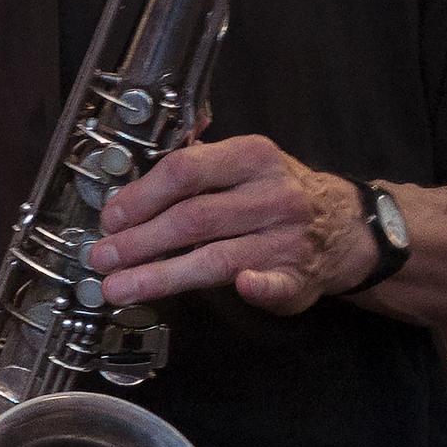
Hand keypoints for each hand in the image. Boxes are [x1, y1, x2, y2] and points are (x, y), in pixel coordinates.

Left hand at [90, 134, 374, 314]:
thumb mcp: (247, 160)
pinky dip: (258, 287)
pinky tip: (240, 289)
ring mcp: (287, 238)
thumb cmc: (279, 192)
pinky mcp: (299, 278)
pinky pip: (277, 284)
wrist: (345, 225)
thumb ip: (199, 159)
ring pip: (217, 258)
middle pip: (195, 218)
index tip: (111, 217)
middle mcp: (272, 195)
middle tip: (102, 258)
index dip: (143, 195)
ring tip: (119, 287)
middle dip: (140, 241)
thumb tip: (137, 164)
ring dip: (163, 275)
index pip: (187, 170)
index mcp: (253, 157)